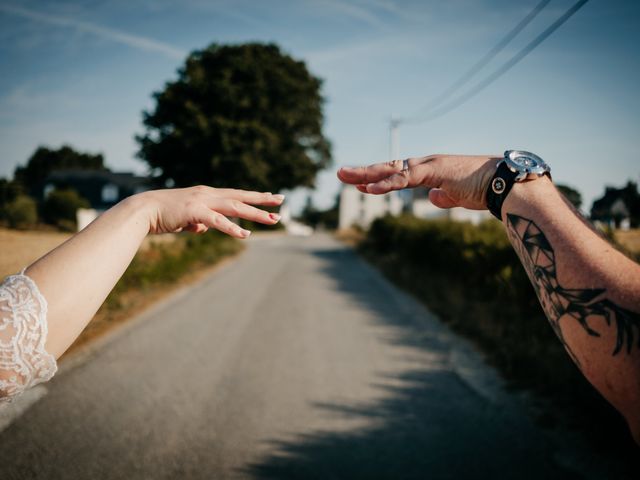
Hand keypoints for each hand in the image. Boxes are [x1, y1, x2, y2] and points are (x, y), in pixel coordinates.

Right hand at [136, 186, 284, 236]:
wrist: (143, 210)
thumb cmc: (163, 215)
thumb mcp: (186, 219)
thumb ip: (198, 222)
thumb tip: (204, 229)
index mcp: (207, 194)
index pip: (236, 194)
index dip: (254, 196)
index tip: (271, 197)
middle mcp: (208, 194)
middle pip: (241, 196)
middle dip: (262, 199)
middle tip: (282, 201)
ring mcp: (202, 201)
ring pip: (235, 207)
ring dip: (255, 214)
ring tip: (273, 220)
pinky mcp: (194, 211)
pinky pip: (217, 220)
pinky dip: (232, 228)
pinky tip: (245, 235)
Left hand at [337, 154, 498, 209]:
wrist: (504, 183)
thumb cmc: (485, 189)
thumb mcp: (459, 196)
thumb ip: (445, 196)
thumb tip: (433, 199)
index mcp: (430, 170)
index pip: (397, 173)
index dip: (378, 178)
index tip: (360, 183)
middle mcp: (426, 164)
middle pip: (388, 167)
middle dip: (364, 171)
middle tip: (340, 172)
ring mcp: (430, 165)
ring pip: (392, 169)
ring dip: (367, 173)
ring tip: (345, 175)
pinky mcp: (436, 170)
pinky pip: (406, 177)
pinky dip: (387, 182)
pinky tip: (371, 187)